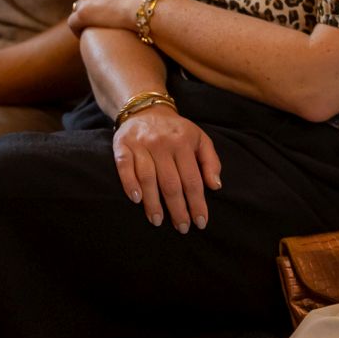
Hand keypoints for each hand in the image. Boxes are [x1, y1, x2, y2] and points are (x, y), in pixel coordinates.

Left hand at [70, 0, 156, 34]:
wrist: (147, 5)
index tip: (110, 4)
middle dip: (92, 5)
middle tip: (106, 17)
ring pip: (78, 8)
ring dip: (86, 16)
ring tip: (98, 27)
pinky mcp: (83, 14)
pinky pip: (73, 23)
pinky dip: (77, 29)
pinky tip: (87, 35)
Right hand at [111, 104, 221, 233]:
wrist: (146, 109)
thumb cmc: (177, 131)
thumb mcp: (200, 140)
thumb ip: (211, 162)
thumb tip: (216, 186)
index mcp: (185, 143)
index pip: (193, 179)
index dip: (197, 202)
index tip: (201, 222)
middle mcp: (163, 144)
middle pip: (171, 182)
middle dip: (178, 208)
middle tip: (182, 228)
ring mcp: (142, 145)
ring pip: (148, 178)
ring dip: (153, 202)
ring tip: (158, 221)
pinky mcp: (122, 146)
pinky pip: (125, 167)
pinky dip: (129, 183)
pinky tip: (136, 199)